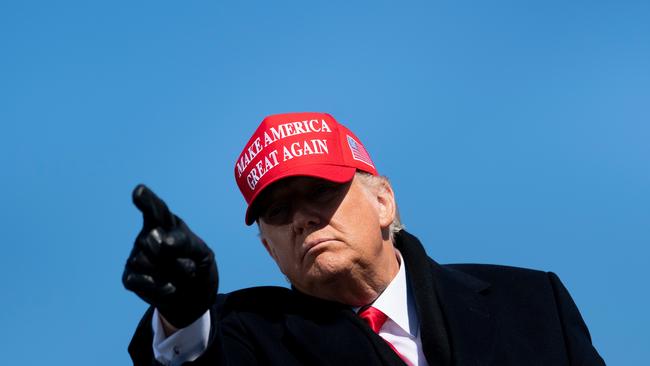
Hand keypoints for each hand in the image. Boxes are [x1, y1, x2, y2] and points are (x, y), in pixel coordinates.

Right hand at [123, 184, 218, 327]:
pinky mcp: (130, 276)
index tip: (139, 191)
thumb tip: (160, 241)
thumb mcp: (203, 254)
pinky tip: (171, 287)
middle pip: (152, 239)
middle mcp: (147, 235)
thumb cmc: (198, 267)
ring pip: (144, 260)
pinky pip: (138, 280)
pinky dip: (158, 286)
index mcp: (167, 223)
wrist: (194, 297)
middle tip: (187, 264)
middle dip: (171, 254)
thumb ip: (186, 243)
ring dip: (167, 272)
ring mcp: (136, 255)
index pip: (156, 209)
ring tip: (178, 275)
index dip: (147, 200)